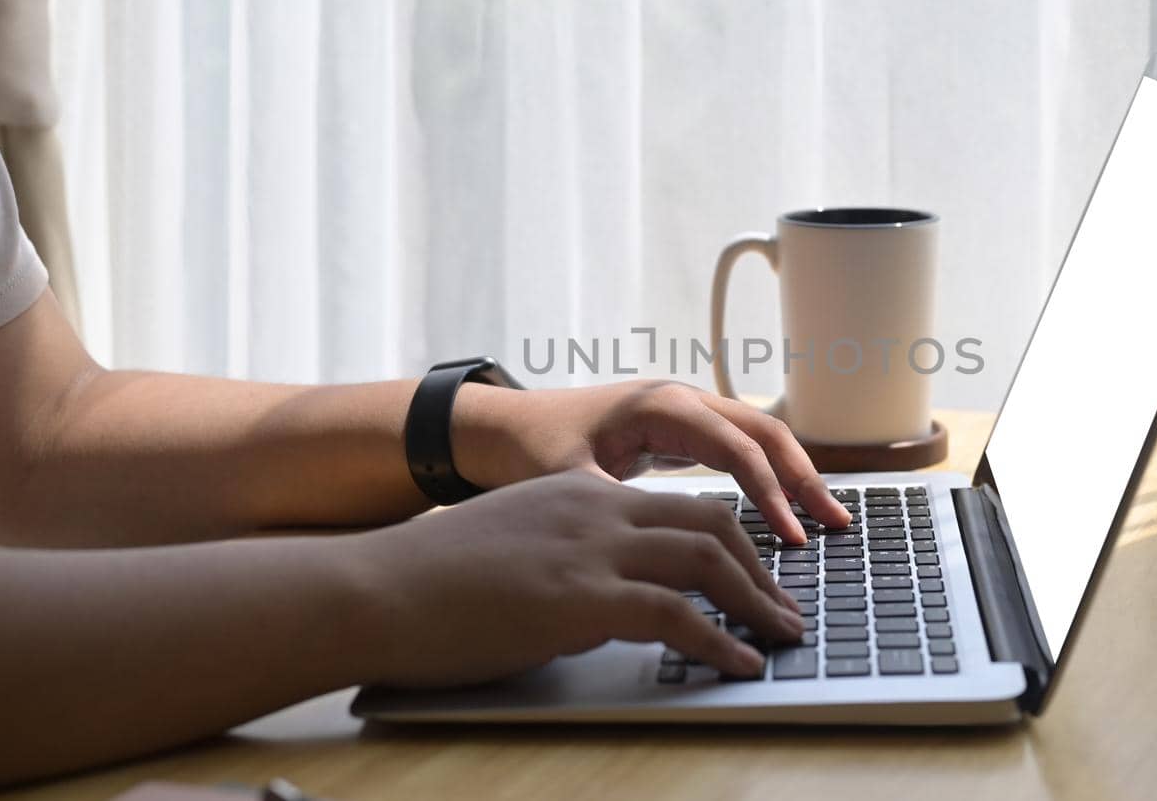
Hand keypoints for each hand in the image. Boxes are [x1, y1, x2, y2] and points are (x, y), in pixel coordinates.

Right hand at [352, 471, 803, 684]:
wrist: (371, 590)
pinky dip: (721, 642)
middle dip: (762, 567)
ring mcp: (590, 548)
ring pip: (709, 559)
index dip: (732, 539)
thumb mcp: (513, 548)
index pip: (680, 504)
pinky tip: (740, 664)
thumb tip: (608, 602)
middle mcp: (595, 507)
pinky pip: (677, 614)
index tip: (757, 573)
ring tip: (783, 637)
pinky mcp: (580, 596)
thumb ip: (567, 560)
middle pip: (712, 521)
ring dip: (759, 603)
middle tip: (785, 607)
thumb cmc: (427, 583)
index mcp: (579, 492)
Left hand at [451, 380, 849, 542]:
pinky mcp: (683, 431)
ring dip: (795, 474)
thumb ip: (616, 507)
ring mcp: (687, 412)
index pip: (737, 448)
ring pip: (759, 436)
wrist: (503, 427)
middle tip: (837, 524)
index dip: (770, 493)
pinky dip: (770, 475)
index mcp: (662, 407)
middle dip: (804, 477)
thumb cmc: (530, 449)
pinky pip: (740, 447)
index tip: (791, 537)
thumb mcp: (568, 482)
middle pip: (764, 431)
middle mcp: (683, 401)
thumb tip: (655, 546)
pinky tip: (787, 510)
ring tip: (828, 519)